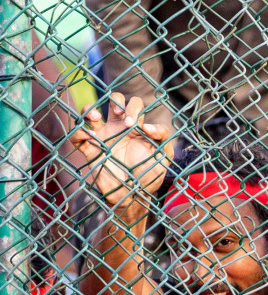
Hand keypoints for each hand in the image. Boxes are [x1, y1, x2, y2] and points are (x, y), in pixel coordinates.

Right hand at [69, 93, 173, 207]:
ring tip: (96, 118)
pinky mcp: (89, 150)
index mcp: (136, 127)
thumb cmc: (150, 174)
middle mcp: (118, 128)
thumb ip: (162, 136)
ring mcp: (102, 137)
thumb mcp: (164, 155)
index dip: (133, 107)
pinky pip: (76, 135)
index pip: (133, 103)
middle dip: (114, 102)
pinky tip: (87, 137)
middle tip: (119, 118)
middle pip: (112, 99)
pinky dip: (78, 132)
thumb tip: (146, 125)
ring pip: (89, 111)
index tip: (134, 126)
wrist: (133, 195)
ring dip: (90, 109)